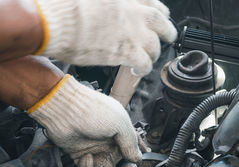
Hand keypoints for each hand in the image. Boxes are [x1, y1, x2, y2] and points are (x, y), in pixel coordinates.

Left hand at [28, 75, 141, 166]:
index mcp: (120, 130)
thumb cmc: (91, 110)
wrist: (64, 111)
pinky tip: (86, 156)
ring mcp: (94, 147)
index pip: (132, 148)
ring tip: (97, 157)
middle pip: (120, 161)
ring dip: (102, 166)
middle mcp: (108, 139)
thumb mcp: (120, 123)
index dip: (134, 157)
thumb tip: (137, 157)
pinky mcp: (80, 154)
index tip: (134, 163)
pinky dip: (87, 166)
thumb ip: (131, 142)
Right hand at [34, 0, 177, 75]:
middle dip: (167, 31)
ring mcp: (132, 32)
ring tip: (149, 58)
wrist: (54, 23)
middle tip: (167, 37)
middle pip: (160, 22)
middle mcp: (133, 12)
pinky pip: (145, 63)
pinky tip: (138, 70)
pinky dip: (144, 68)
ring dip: (153, 53)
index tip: (160, 16)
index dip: (158, 12)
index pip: (151, 2)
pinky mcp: (127, 51)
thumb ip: (104, 2)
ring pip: (155, 45)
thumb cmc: (63, 8)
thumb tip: (104, 5)